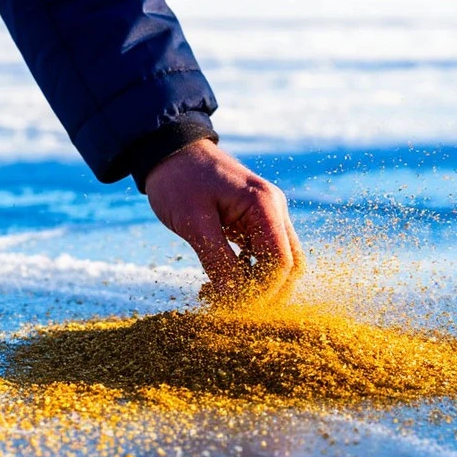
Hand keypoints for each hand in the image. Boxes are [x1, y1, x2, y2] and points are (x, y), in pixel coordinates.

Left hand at [145, 139, 303, 304]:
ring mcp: (267, 214)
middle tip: (227, 307)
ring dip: (253, 285)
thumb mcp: (193, 222)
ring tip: (214, 295)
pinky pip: (261, 255)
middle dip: (264, 293)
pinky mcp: (253, 220)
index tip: (231, 306)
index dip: (262, 292)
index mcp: (265, 205)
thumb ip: (217, 260)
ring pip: (277, 263)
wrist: (168, 148)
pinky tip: (216, 283)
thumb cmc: (178, 180)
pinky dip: (245, 274)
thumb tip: (233, 299)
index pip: (281, 263)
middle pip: (289, 266)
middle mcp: (274, 209)